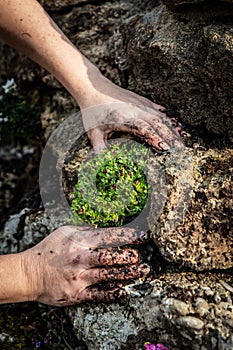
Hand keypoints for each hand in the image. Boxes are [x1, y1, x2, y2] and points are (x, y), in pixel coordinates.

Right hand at [22, 225, 148, 305]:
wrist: (30, 273)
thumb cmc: (49, 249)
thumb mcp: (65, 231)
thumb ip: (85, 229)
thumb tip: (103, 228)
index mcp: (79, 241)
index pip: (109, 235)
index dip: (128, 235)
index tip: (144, 236)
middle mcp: (81, 258)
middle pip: (110, 256)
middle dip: (129, 255)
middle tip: (141, 255)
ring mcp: (79, 277)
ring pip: (108, 275)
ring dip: (128, 273)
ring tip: (143, 270)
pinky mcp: (76, 294)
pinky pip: (98, 295)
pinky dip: (112, 293)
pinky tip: (124, 291)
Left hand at [81, 77, 183, 153]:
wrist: (91, 87)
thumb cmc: (92, 110)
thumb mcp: (93, 132)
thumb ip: (99, 148)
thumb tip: (102, 163)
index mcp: (124, 119)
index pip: (145, 130)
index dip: (157, 139)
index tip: (167, 149)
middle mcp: (135, 110)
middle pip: (158, 124)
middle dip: (171, 137)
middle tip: (182, 149)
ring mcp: (140, 104)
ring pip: (161, 117)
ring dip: (173, 128)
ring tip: (184, 138)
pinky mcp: (141, 100)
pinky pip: (158, 109)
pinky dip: (168, 117)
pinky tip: (177, 123)